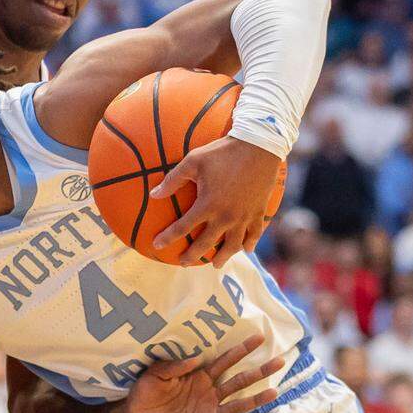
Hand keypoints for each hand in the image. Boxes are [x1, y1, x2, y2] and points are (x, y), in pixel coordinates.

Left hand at [107, 335, 284, 412]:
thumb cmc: (144, 394)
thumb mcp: (155, 374)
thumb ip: (174, 365)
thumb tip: (195, 357)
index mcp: (199, 377)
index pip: (224, 361)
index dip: (241, 350)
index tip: (259, 337)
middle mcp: (209, 394)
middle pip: (238, 381)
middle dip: (258, 371)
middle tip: (279, 361)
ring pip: (237, 405)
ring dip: (255, 399)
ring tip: (273, 392)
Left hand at [150, 137, 280, 266]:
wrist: (259, 146)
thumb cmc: (222, 152)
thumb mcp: (193, 161)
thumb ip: (172, 180)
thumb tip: (153, 194)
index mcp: (207, 205)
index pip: (183, 228)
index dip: (168, 238)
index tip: (157, 245)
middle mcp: (225, 216)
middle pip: (206, 243)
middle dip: (192, 255)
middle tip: (183, 263)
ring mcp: (244, 216)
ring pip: (232, 245)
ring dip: (223, 257)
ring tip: (215, 265)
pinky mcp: (259, 212)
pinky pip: (254, 234)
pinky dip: (249, 244)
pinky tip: (246, 250)